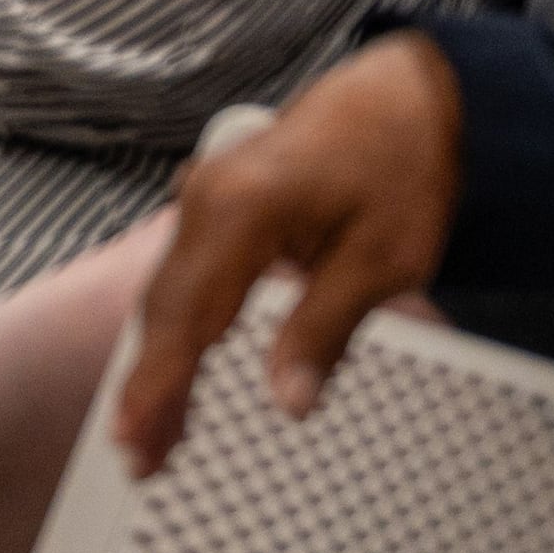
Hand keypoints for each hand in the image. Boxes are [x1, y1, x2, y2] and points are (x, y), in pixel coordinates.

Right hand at [111, 34, 460, 476]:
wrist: (420, 93)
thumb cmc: (406, 166)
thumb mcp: (382, 259)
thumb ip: (325, 330)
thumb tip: (287, 402)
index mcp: (240, 213)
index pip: (185, 315)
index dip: (156, 383)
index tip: (133, 438)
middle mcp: (207, 200)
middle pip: (165, 308)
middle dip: (150, 385)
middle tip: (140, 458)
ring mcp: (210, 193)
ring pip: (173, 292)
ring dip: (163, 358)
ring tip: (157, 430)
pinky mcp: (225, 197)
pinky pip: (190, 271)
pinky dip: (184, 323)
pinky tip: (189, 362)